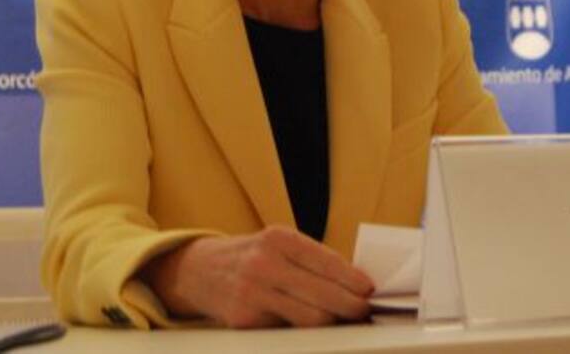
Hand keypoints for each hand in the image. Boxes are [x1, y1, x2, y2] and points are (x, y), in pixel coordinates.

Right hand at [146, 226, 373, 327]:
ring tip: (343, 320)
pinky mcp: (244, 320)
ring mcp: (252, 293)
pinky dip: (303, 330)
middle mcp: (265, 263)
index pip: (327, 262)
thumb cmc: (252, 256)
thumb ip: (312, 261)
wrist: (199, 269)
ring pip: (309, 318)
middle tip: (364, 311)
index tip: (370, 291)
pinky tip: (312, 325)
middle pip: (323, 295)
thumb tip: (356, 283)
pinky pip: (286, 330)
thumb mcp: (279, 244)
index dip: (353, 280)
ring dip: (332, 322)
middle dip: (350, 307)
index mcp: (279, 239)